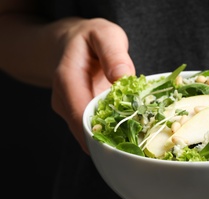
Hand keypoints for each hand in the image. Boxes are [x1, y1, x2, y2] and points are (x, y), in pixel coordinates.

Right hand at [50, 18, 134, 153]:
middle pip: (84, 131)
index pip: (79, 115)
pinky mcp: (79, 115)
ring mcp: (70, 110)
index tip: (123, 142)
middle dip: (109, 141)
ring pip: (88, 134)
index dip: (100, 132)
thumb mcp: (105, 35)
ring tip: (137, 142)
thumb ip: (114, 53)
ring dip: (111, 140)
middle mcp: (64, 100)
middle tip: (138, 146)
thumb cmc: (91, 38)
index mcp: (67, 80)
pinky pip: (94, 129)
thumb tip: (122, 76)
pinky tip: (130, 134)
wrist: (73, 43)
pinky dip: (110, 134)